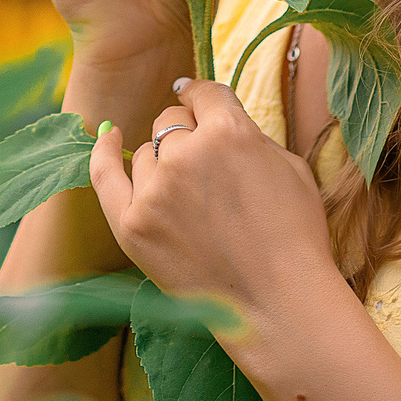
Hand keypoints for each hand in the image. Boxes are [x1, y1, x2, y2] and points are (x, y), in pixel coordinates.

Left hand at [88, 79, 336, 332]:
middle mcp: (185, 155)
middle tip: (207, 165)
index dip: (203, 96)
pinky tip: (109, 138)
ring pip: (146, 152)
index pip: (204, 94)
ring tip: (193, 198)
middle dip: (188, 133)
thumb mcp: (291, 168)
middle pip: (171, 121)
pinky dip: (104, 152)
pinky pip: (105, 174)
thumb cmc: (296, 238)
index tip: (197, 98)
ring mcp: (154, 191)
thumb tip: (216, 115)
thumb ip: (249, 133)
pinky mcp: (131, 225)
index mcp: (229, 132)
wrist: (280, 305)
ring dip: (164, 162)